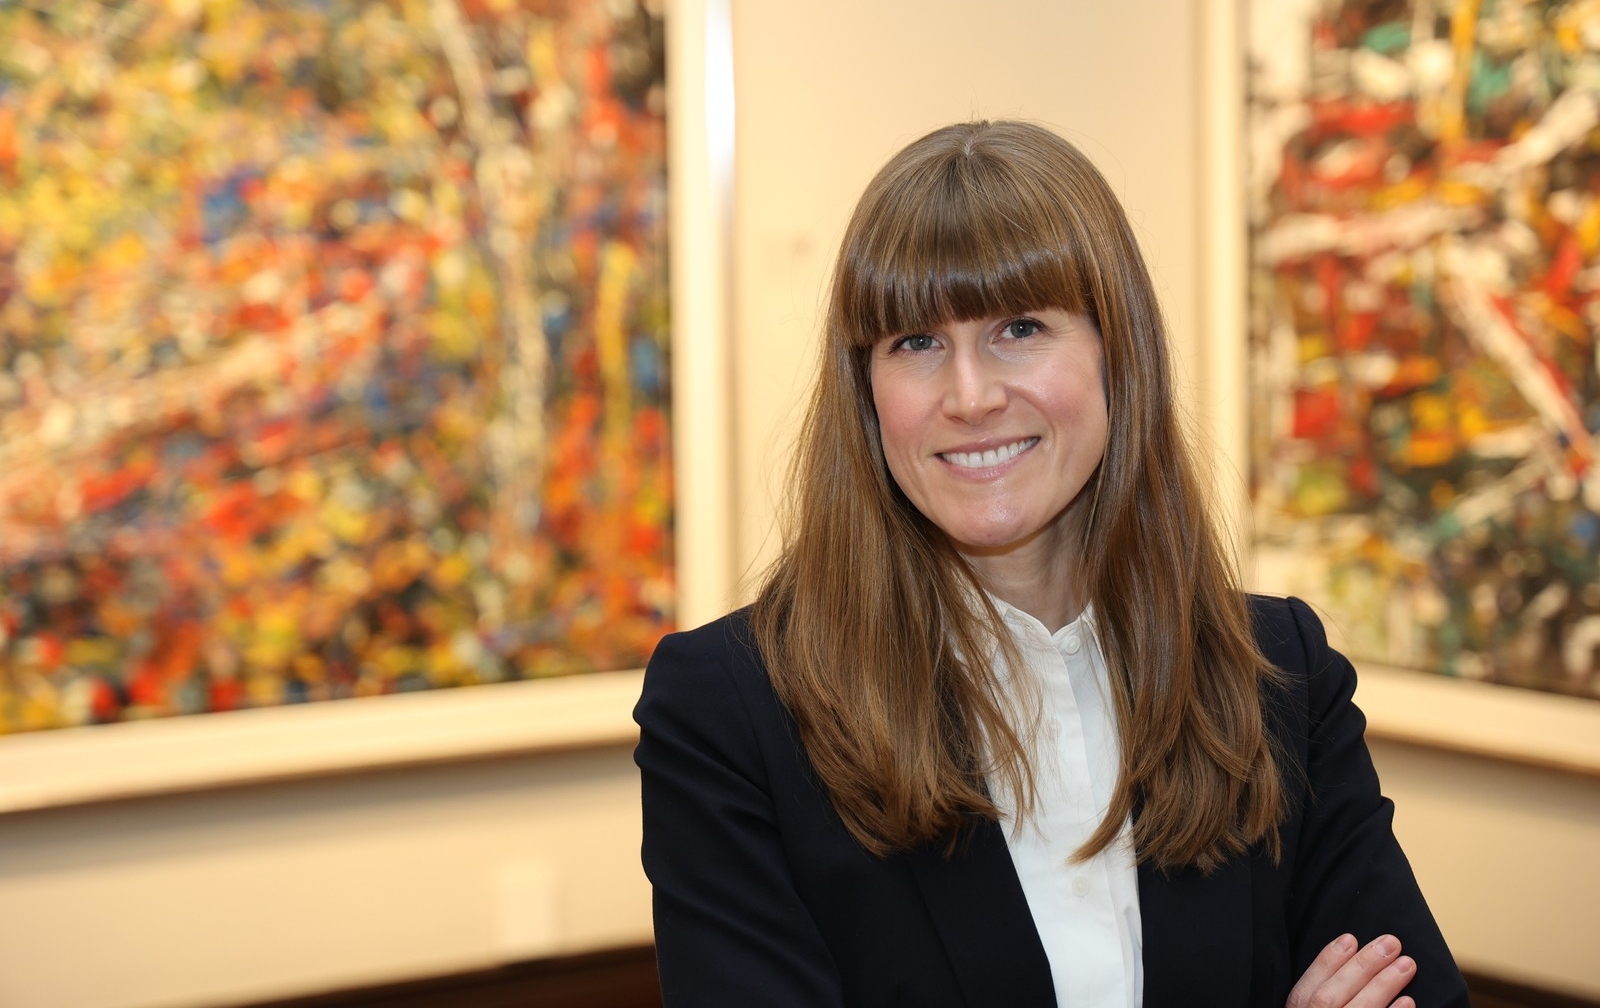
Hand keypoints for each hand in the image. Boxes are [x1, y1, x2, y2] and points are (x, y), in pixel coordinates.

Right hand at [1286, 933, 1416, 1007]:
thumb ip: (1315, 995)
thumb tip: (1343, 956)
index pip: (1306, 988)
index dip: (1328, 961)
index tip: (1350, 938)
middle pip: (1331, 996)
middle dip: (1361, 967)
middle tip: (1390, 943)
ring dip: (1383, 986)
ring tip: (1406, 964)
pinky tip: (1408, 1001)